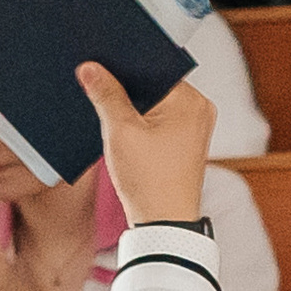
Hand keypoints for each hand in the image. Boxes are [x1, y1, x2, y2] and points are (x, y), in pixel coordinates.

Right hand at [81, 63, 212, 226]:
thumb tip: (90, 68)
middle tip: (101, 94)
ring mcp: (197, 127)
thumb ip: (105, 95)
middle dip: (128, 90)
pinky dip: (144, 124)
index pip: (152, 67)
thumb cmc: (149, 181)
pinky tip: (126, 136)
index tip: (100, 67)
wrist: (164, 223)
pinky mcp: (189, 143)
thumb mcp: (119, 132)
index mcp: (190, 100)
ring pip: (157, 104)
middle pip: (155, 85)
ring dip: (135, 109)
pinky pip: (163, 121)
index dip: (124, 67)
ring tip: (115, 122)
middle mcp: (200, 109)